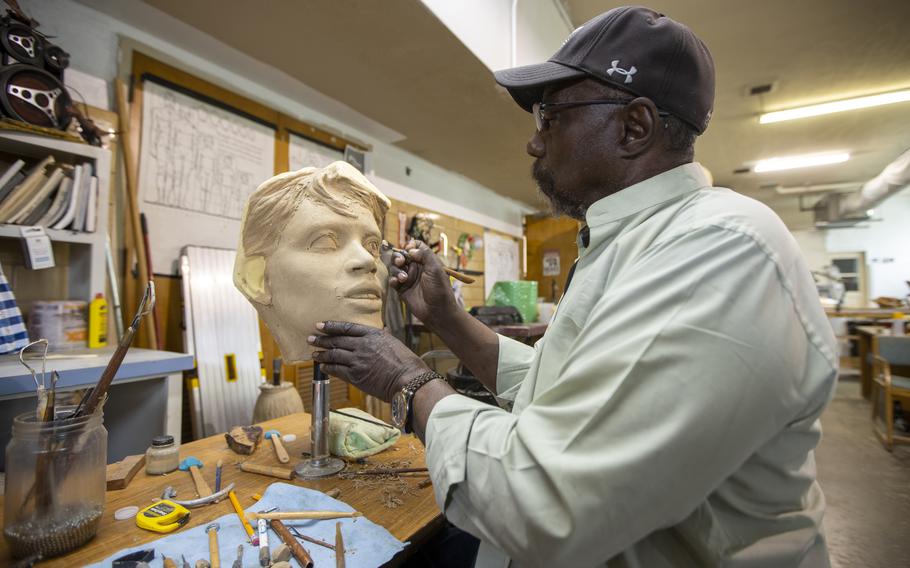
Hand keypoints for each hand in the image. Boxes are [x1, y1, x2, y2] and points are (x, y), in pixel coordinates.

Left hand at [309, 321, 429, 401]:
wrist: (408, 380)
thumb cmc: (406, 363)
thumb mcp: (394, 343)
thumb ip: (383, 337)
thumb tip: (381, 330)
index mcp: (373, 335)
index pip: (347, 328)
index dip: (332, 326)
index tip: (321, 325)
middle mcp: (363, 345)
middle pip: (337, 340)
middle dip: (322, 339)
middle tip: (311, 338)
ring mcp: (358, 360)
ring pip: (334, 355)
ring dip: (322, 354)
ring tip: (313, 354)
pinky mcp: (356, 375)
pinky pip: (337, 370)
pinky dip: (328, 368)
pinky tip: (323, 367)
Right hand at [389, 240, 458, 326]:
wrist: (438, 311)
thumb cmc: (440, 290)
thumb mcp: (436, 269)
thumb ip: (425, 255)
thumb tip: (411, 249)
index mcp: (426, 261)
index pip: (416, 247)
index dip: (410, 245)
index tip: (408, 249)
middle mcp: (417, 268)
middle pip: (402, 255)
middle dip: (398, 257)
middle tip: (401, 262)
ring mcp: (409, 278)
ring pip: (395, 267)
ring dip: (396, 270)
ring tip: (403, 278)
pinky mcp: (402, 289)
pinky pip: (393, 280)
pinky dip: (393, 279)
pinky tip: (398, 283)